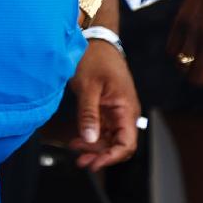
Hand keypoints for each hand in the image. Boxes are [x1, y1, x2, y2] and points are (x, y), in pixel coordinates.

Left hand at [67, 40, 141, 169]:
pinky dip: (91, 136)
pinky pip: (103, 129)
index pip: (127, 143)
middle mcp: (125, 112)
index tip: (94, 163)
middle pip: (118, 145)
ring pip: (109, 139)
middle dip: (100, 154)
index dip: (112, 157)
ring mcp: (116, 111)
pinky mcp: (107, 108)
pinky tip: (77, 139)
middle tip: (80, 160)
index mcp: (126, 108)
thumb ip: (88, 114)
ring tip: (75, 150)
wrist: (96, 40)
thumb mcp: (88, 87)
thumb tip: (88, 139)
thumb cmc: (95, 58)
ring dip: (94, 147)